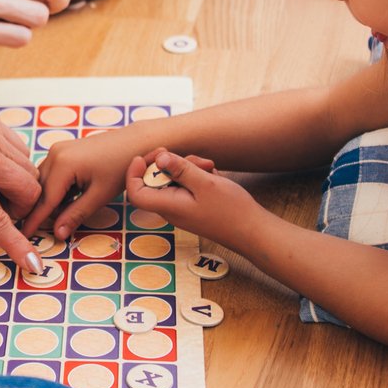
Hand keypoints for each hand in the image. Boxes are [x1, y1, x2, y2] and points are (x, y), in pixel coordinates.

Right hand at [27, 129, 215, 239]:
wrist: (136, 143)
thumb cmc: (121, 168)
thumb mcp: (99, 196)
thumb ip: (75, 215)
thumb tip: (58, 234)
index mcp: (62, 164)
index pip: (43, 199)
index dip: (34, 219)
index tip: (24, 234)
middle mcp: (54, 154)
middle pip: (39, 190)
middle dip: (41, 210)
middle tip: (43, 231)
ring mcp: (57, 150)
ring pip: (43, 182)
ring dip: (49, 200)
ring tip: (59, 217)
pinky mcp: (62, 151)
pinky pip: (51, 174)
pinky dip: (55, 190)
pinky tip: (66, 201)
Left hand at [123, 149, 257, 245]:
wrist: (252, 230)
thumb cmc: (231, 210)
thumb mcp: (206, 183)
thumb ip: (181, 170)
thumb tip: (159, 159)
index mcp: (169, 206)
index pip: (136, 192)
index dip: (135, 172)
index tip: (150, 156)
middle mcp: (171, 209)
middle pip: (155, 180)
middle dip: (170, 163)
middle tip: (192, 158)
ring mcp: (182, 207)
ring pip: (172, 180)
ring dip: (188, 167)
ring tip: (209, 166)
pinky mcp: (192, 205)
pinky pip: (185, 185)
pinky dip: (196, 175)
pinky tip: (212, 174)